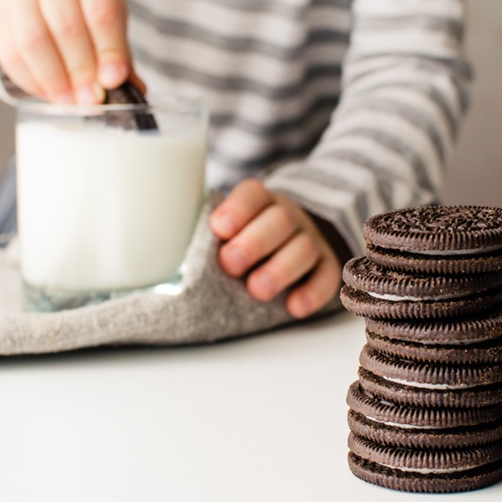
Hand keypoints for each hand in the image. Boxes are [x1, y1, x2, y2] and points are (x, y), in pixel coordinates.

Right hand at [0, 0, 134, 103]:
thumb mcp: (111, 11)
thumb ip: (119, 49)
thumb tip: (131, 88)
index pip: (101, 12)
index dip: (109, 51)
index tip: (114, 81)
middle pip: (66, 28)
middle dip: (81, 71)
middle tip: (92, 98)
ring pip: (34, 42)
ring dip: (54, 80)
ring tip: (71, 101)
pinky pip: (11, 54)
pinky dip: (32, 82)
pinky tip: (50, 93)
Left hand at [209, 179, 341, 317]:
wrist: (291, 240)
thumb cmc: (246, 238)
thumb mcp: (229, 228)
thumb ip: (211, 235)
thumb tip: (174, 247)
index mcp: (259, 202)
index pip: (253, 194)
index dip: (237, 209)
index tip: (219, 228)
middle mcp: (288, 217)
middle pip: (280, 221)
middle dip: (253, 243)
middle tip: (230, 264)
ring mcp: (311, 240)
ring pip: (304, 249)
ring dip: (280, 270)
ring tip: (256, 290)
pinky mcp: (326, 266)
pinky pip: (327, 277)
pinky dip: (313, 293)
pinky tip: (294, 307)